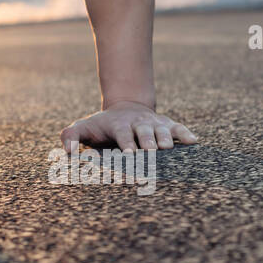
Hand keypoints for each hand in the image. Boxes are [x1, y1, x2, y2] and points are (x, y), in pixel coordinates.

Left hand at [59, 101, 197, 153]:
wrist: (124, 108)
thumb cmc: (101, 126)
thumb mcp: (82, 128)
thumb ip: (70, 137)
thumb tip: (68, 153)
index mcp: (119, 125)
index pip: (122, 134)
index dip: (125, 143)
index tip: (128, 154)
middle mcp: (138, 123)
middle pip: (144, 131)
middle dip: (148, 141)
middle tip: (151, 152)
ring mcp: (154, 123)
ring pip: (162, 129)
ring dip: (165, 138)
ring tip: (168, 148)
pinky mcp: (167, 125)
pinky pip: (178, 128)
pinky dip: (186, 134)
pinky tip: (194, 141)